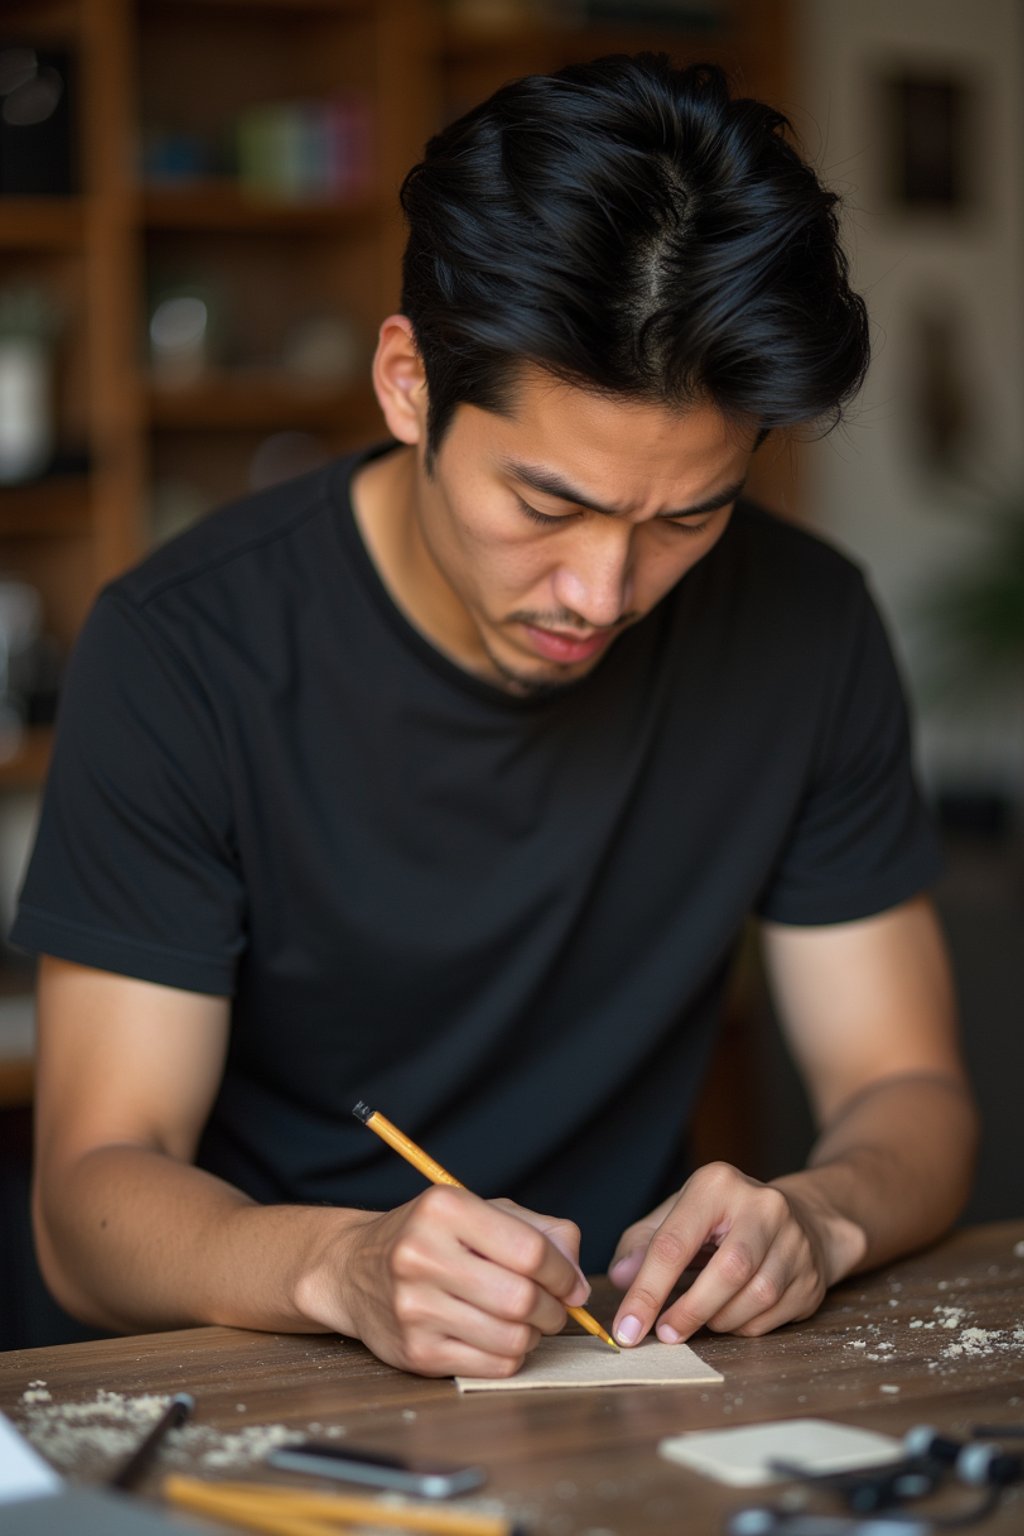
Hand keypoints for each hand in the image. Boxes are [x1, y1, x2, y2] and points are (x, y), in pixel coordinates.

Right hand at [334, 1186, 588, 1377]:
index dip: (564, 1274)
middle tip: (554, 1307)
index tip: (572, 1285)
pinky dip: (510, 1356)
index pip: (530, 1251)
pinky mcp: (415, 1352)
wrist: (352, 1269)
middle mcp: (423, 1255)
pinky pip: (491, 1366)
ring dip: (534, 1335)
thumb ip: (538, 1231)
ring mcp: (415, 1308)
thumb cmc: (430, 1236)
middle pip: (522, 1298)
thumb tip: (576, 1280)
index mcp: (444, 1209)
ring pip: (511, 1338)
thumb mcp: (479, 1210)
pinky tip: (499, 1338)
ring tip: (526, 1321)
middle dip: (553, 1309)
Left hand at [608, 1162, 855, 1345]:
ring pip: (756, 1296)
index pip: (674, 1243)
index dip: (647, 1291)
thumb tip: (621, 1276)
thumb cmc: (722, 1220)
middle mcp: (762, 1206)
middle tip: (664, 1335)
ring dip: (720, 1320)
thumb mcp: (677, 1215)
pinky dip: (744, 1326)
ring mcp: (794, 1241)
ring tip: (701, 1317)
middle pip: (727, 1270)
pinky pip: (774, 1316)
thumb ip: (642, 1243)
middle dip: (690, 1310)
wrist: (799, 1219)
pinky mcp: (811, 1276)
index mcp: (717, 1184)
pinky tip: (731, 1315)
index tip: (626, 1329)